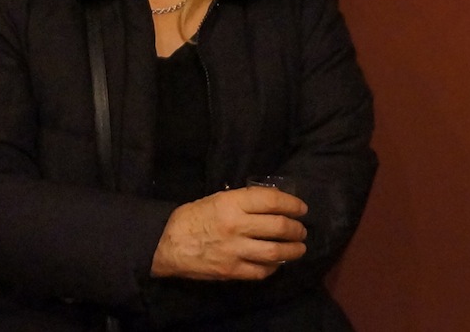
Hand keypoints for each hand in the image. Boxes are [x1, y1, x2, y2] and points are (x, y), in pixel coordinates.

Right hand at [151, 186, 307, 280]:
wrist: (166, 244)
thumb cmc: (194, 217)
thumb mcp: (220, 198)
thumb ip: (247, 200)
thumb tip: (275, 203)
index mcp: (234, 203)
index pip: (274, 201)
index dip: (293, 204)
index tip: (302, 209)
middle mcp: (237, 226)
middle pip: (279, 227)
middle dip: (297, 229)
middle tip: (302, 230)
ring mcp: (234, 250)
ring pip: (274, 252)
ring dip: (292, 250)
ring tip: (299, 248)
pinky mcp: (230, 271)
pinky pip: (260, 271)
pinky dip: (273, 268)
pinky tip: (277, 263)